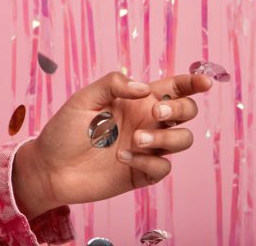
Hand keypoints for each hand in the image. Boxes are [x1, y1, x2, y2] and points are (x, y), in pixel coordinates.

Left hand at [14, 70, 216, 215]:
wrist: (50, 167)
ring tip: (135, 139)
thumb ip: (113, 85)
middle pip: (186, 112)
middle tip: (155, 112)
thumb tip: (145, 89)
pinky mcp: (143, 173)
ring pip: (182, 139)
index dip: (192, 84)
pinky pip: (163, 166)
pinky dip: (148, 161)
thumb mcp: (84, 99)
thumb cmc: (64, 130)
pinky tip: (122, 158)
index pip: (172, 89)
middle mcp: (146, 122)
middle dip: (180, 109)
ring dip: (165, 137)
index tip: (205, 82)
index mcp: (135, 101)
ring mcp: (146, 148)